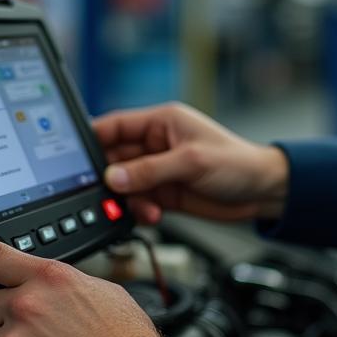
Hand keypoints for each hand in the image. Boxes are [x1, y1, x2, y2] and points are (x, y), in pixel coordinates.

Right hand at [93, 102, 288, 225]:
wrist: (263, 192)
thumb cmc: (237, 162)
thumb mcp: (192, 162)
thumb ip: (150, 170)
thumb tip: (113, 177)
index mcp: (161, 122)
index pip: (115, 126)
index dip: (92, 140)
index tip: (73, 159)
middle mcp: (155, 144)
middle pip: (113, 158)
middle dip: (108, 178)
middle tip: (106, 194)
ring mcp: (158, 170)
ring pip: (124, 184)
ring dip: (126, 198)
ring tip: (143, 207)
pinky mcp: (164, 193)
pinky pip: (138, 201)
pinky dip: (139, 210)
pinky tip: (152, 215)